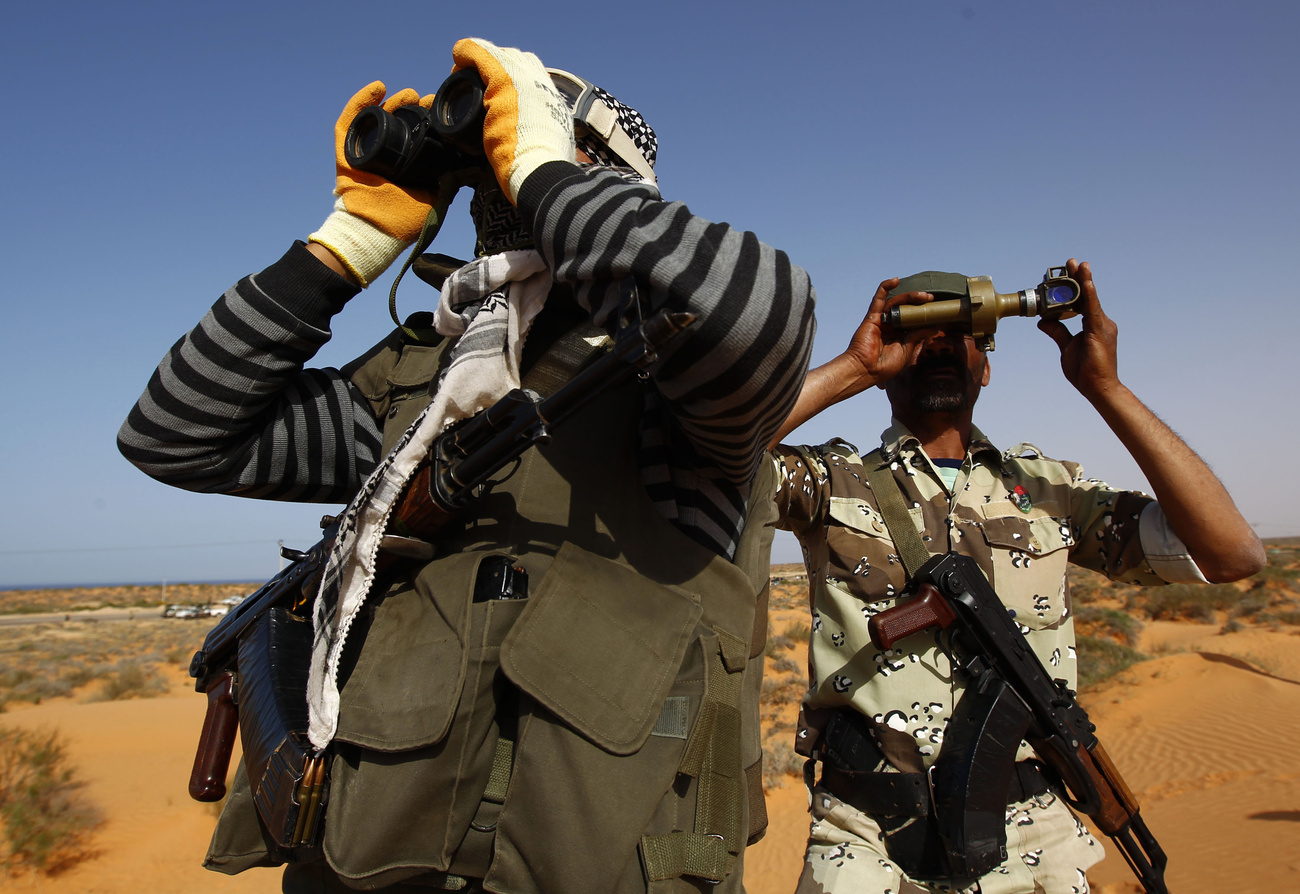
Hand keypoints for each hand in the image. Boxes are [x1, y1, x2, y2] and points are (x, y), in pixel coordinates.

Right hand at [308, 82, 437, 286]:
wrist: (375, 231)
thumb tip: (473, 169)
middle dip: (412, 107)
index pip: (415, 133)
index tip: (440, 110)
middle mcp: (385, 154)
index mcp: (405, 164)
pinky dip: (361, 100)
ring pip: (377, 116)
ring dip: (394, 101)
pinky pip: (350, 119)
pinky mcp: (346, 149)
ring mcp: (364, 150)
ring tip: (410, 94)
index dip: (427, 119)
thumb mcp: (434, 198)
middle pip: (397, 120)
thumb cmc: (403, 221)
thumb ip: (450, 182)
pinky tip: (378, 87)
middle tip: (426, 100)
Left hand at [451, 38, 575, 203]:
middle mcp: (542, 87)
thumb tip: (552, 159)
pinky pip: (482, 56)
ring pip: (501, 57)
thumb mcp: (554, 156)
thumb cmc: (545, 174)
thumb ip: (547, 149)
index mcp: (554, 106)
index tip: (499, 92)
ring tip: (463, 68)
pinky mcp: (504, 82)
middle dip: (498, 66)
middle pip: (519, 62)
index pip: (536, 80)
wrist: (542, 173)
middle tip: (477, 80)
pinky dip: (468, 52)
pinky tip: (458, 53)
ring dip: (482, 59)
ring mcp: (524, 82)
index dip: (516, 80)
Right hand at [843, 277, 935, 389]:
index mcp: (899, 336)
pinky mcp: (872, 317)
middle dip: (919, 302)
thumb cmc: (885, 366)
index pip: (913, 320)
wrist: (866, 370)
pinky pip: (878, 299)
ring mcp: (881, 321)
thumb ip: (918, 336)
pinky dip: (885, 288)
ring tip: (923, 296)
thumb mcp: (907, 350)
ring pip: (896, 303)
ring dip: (909, 296)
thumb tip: (934, 327)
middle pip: (906, 309)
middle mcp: (890, 326)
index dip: (923, 313)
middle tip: (931, 299)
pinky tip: (895, 280)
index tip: (936, 310)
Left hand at [1037, 259, 1120, 399]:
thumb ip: (1057, 332)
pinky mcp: (1100, 332)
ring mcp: (1102, 326)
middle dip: (1079, 278)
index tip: (1068, 272)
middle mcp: (1100, 322)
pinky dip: (1089, 296)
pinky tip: (1086, 284)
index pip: (1082, 301)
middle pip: (1087, 296)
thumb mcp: (1066, 347)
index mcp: (1093, 325)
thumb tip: (1044, 321)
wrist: (1099, 388)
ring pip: (1091, 299)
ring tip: (1079, 265)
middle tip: (1072, 261)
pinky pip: (1093, 311)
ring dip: (1084, 281)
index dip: (1075, 287)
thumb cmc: (1086, 371)